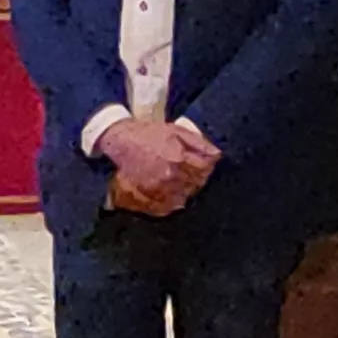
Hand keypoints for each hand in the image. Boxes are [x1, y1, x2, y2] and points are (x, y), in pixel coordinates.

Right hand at [98, 117, 212, 216]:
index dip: (207, 167)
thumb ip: (199, 143)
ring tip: (178, 180)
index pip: (205, 170)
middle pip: (196, 185)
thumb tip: (217, 155)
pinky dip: (173, 201)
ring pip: (185, 197)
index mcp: (179, 158)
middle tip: (189, 171)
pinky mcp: (149, 199)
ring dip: (186, 190)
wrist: (120, 141)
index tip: (203, 164)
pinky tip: (169, 191)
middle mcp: (170, 176)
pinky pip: (169, 207)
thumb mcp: (176, 130)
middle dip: (197, 178)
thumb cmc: (148, 134)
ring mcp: (159, 190)